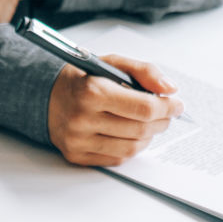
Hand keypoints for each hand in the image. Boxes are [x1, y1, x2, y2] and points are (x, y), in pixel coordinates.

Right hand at [48, 56, 183, 165]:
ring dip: (149, 136)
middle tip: (166, 114)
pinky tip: (131, 134)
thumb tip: (170, 89)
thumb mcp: (111, 63)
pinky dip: (132, 147)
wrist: (45, 97)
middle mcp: (83, 119)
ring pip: (132, 148)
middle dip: (161, 121)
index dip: (167, 107)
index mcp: (92, 91)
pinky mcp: (77, 156)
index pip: (143, 107)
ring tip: (150, 124)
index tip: (176, 104)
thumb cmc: (83, 79)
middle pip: (140, 129)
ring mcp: (78, 141)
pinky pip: (117, 158)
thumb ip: (144, 71)